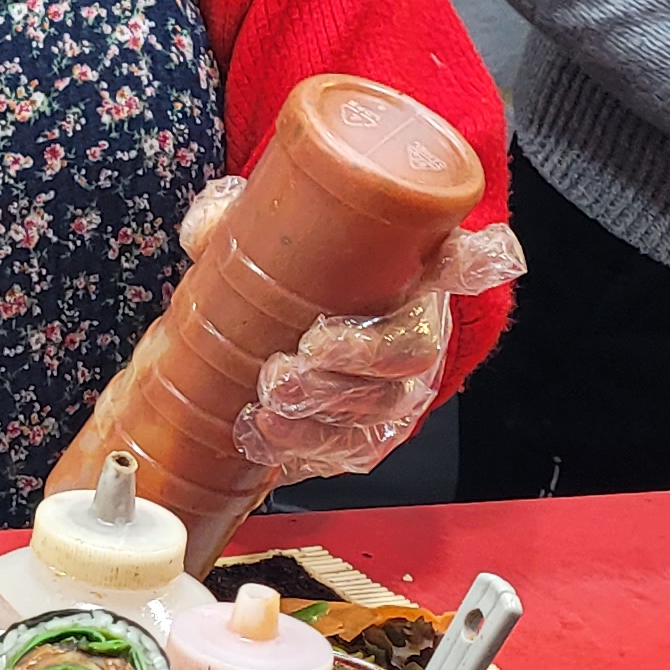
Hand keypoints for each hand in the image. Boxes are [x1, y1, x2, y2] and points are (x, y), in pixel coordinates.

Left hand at [177, 176, 531, 481]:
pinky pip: (350, 451)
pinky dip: (305, 450)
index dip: (466, 265)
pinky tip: (264, 435)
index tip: (434, 266)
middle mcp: (418, 330)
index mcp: (415, 270)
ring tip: (268, 405)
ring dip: (323, 417)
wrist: (294, 321)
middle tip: (291, 365)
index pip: (461, 260)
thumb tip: (204, 230)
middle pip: (410, 357)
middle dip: (350, 367)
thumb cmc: (304, 268)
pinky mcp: (369, 429)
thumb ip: (238, 218)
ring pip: (379, 414)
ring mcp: (398, 385)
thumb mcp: (273, 229)